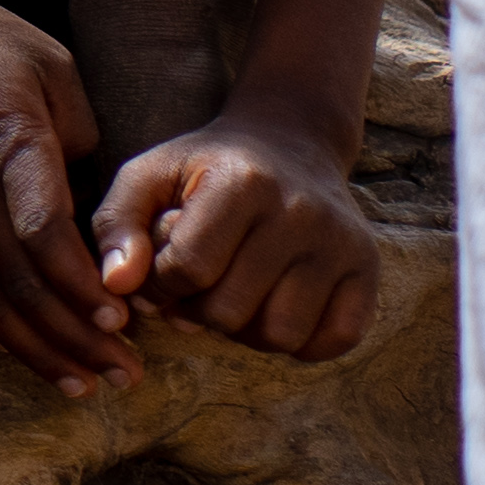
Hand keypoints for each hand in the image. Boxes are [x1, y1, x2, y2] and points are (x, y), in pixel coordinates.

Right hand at [0, 0, 129, 384]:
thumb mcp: (52, 67)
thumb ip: (85, 137)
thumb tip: (101, 201)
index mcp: (7, 145)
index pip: (42, 232)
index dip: (82, 286)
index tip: (121, 321)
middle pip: (20, 284)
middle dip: (76, 340)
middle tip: (127, 375)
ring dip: (34, 349)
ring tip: (82, 383)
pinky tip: (12, 350)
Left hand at [94, 105, 384, 359]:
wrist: (289, 142)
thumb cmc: (206, 168)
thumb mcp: (148, 176)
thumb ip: (117, 225)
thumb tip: (116, 286)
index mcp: (242, 182)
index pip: (187, 269)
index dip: (158, 285)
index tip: (156, 274)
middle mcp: (300, 212)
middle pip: (230, 310)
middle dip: (197, 311)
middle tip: (194, 289)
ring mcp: (341, 244)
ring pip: (280, 334)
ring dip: (244, 332)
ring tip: (231, 298)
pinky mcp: (368, 270)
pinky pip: (334, 340)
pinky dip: (299, 342)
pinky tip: (273, 309)